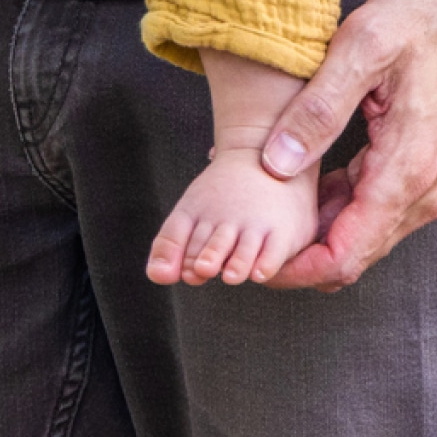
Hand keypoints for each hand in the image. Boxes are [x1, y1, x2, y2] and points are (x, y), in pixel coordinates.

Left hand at [148, 143, 320, 286]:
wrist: (264, 160)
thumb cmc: (219, 198)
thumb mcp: (188, 213)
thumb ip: (169, 245)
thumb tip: (156, 276)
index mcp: (198, 211)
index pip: (184, 237)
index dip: (184, 255)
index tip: (187, 272)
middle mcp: (226, 218)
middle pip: (215, 243)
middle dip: (210, 255)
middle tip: (203, 268)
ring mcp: (254, 224)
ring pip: (245, 248)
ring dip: (238, 262)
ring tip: (230, 275)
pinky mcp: (280, 232)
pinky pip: (274, 251)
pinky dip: (268, 262)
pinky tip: (259, 272)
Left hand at [257, 0, 436, 291]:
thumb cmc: (432, 15)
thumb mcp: (364, 45)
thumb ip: (320, 108)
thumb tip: (276, 164)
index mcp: (407, 169)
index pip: (344, 256)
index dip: (294, 268)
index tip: (252, 259)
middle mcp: (425, 190)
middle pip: (353, 254)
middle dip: (299, 254)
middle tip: (248, 230)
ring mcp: (432, 181)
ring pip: (365, 231)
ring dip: (318, 229)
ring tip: (267, 203)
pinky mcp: (431, 166)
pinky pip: (379, 204)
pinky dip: (342, 205)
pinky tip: (308, 179)